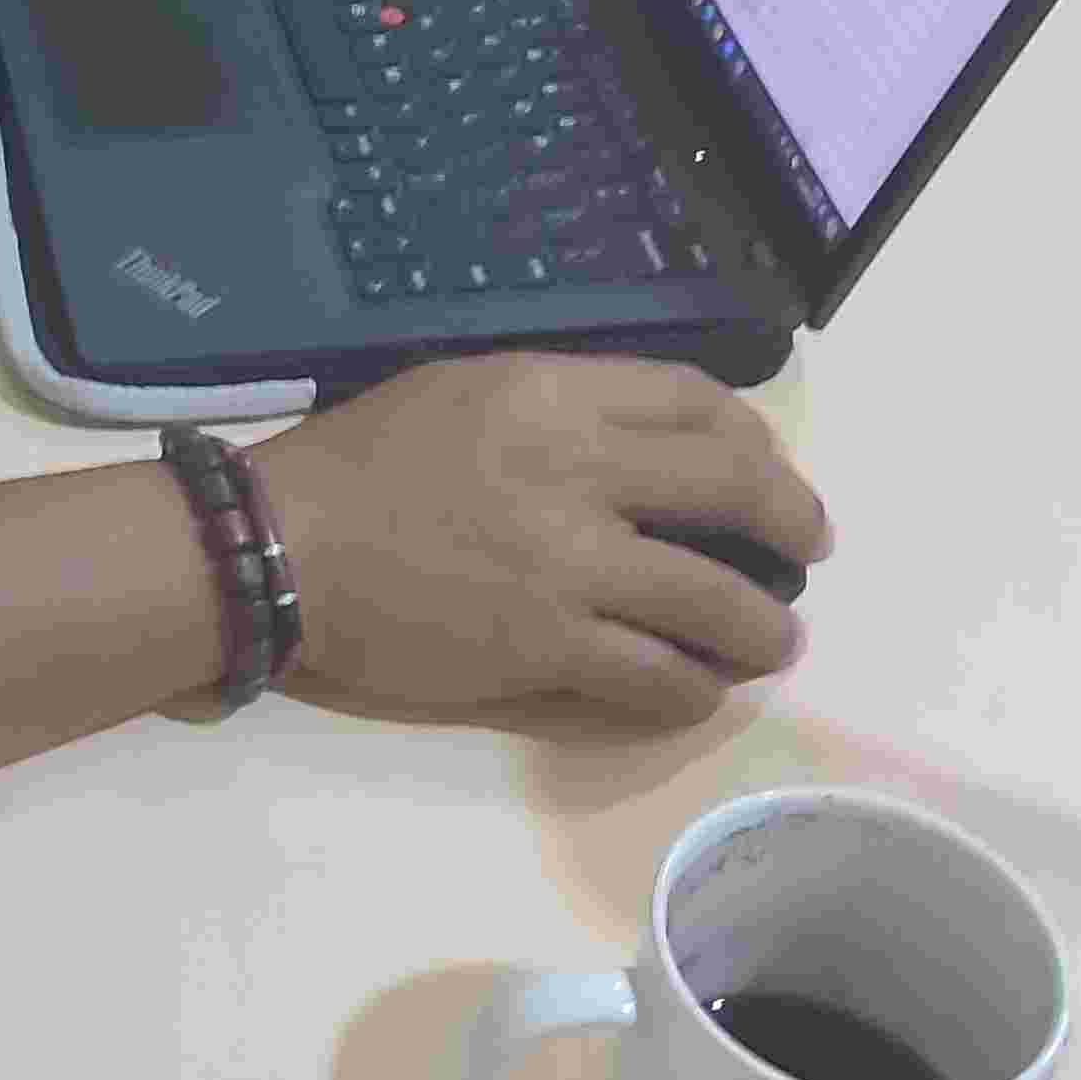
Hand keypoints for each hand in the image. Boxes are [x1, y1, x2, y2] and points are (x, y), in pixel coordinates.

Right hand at [235, 352, 835, 733]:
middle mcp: (579, 471)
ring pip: (718, 603)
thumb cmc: (352, 466)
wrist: (276, 551)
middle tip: (804, 555)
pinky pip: (656, 677)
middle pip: (737, 490)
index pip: (699, 401)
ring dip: (762, 629)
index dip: (756, 440)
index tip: (764, 470)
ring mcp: (569, 566)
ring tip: (770, 642)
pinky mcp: (546, 647)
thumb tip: (640, 447)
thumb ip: (555, 408)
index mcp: (553, 395)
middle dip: (793, 526)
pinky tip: (693, 689)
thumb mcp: (460, 391)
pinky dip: (691, 688)